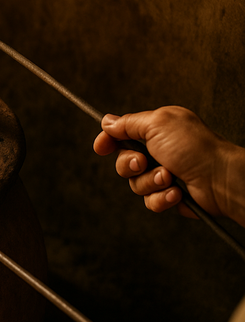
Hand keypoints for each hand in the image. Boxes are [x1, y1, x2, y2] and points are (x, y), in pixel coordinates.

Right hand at [93, 106, 244, 226]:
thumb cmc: (195, 148)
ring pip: (135, 184)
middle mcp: (158, 150)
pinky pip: (149, 200)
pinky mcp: (169, 194)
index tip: (101, 147)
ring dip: (150, 181)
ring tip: (169, 177)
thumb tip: (107, 121)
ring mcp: (164, 173)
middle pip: (123, 162)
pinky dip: (161, 197)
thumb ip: (128, 123)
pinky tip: (176, 192)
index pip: (121, 134)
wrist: (220, 179)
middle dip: (130, 165)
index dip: (108, 140)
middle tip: (144, 162)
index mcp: (156, 129)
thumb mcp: (157, 124)